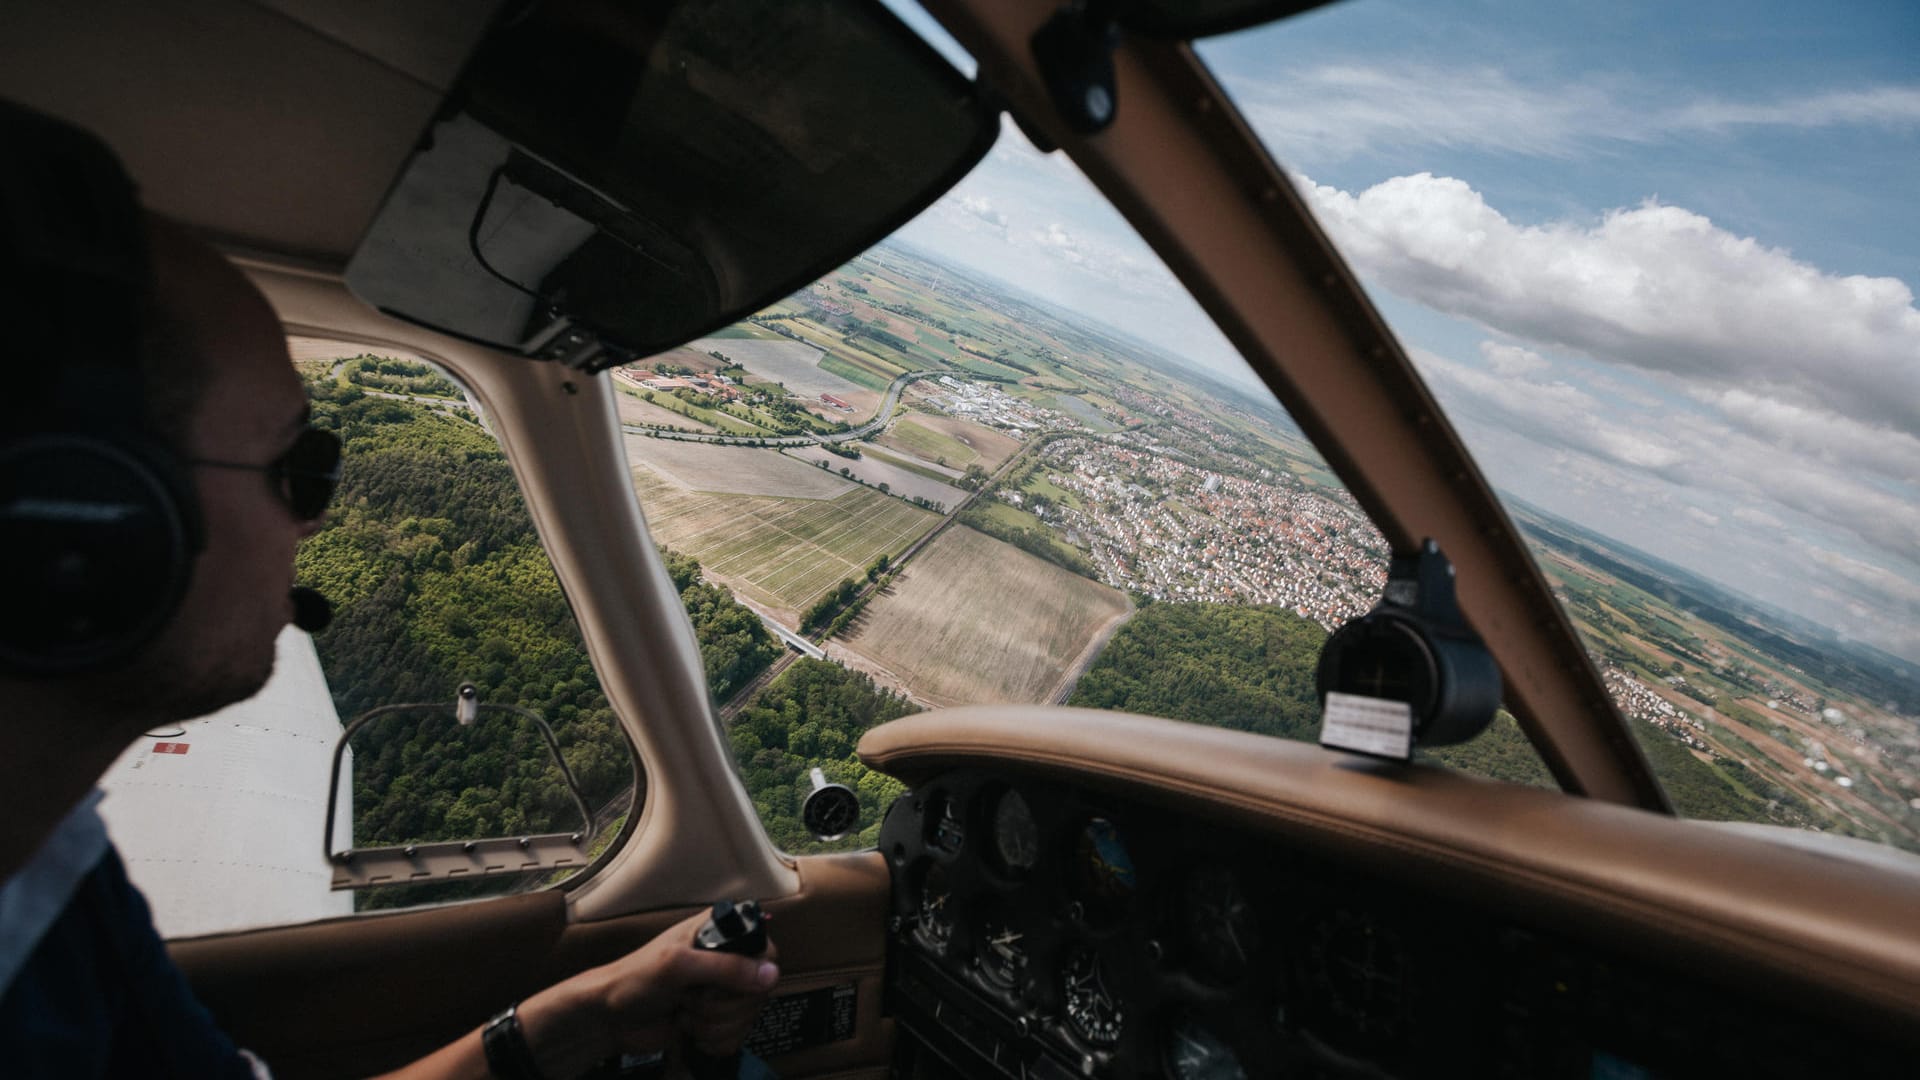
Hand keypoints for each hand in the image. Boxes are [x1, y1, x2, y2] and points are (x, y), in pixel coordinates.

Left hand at [516, 909, 778, 1076]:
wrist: (609, 1019)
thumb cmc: (635, 980)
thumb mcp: (678, 966)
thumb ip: (725, 968)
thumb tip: (772, 975)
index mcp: (719, 932)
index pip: (766, 949)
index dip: (753, 972)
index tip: (725, 983)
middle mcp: (727, 959)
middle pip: (760, 990)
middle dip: (722, 1005)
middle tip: (690, 998)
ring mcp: (723, 992)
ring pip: (748, 1017)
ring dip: (713, 1024)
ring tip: (684, 1012)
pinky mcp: (717, 1021)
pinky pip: (737, 1037)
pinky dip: (713, 1040)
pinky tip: (689, 1031)